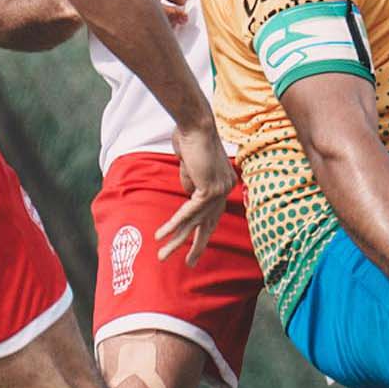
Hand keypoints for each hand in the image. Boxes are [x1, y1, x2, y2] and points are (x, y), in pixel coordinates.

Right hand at [159, 123, 235, 263]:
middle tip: (190, 263)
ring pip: (195, 222)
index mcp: (225, 184)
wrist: (194, 124)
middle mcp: (226, 189)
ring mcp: (220, 190)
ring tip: (163, 255)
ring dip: (176, 239)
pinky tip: (162, 235)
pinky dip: (174, 224)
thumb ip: (191, 183)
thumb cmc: (190, 140)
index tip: (194, 245)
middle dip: (197, 245)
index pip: (212, 214)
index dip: (202, 230)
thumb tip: (188, 195)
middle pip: (209, 224)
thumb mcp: (190, 167)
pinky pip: (188, 212)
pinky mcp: (208, 189)